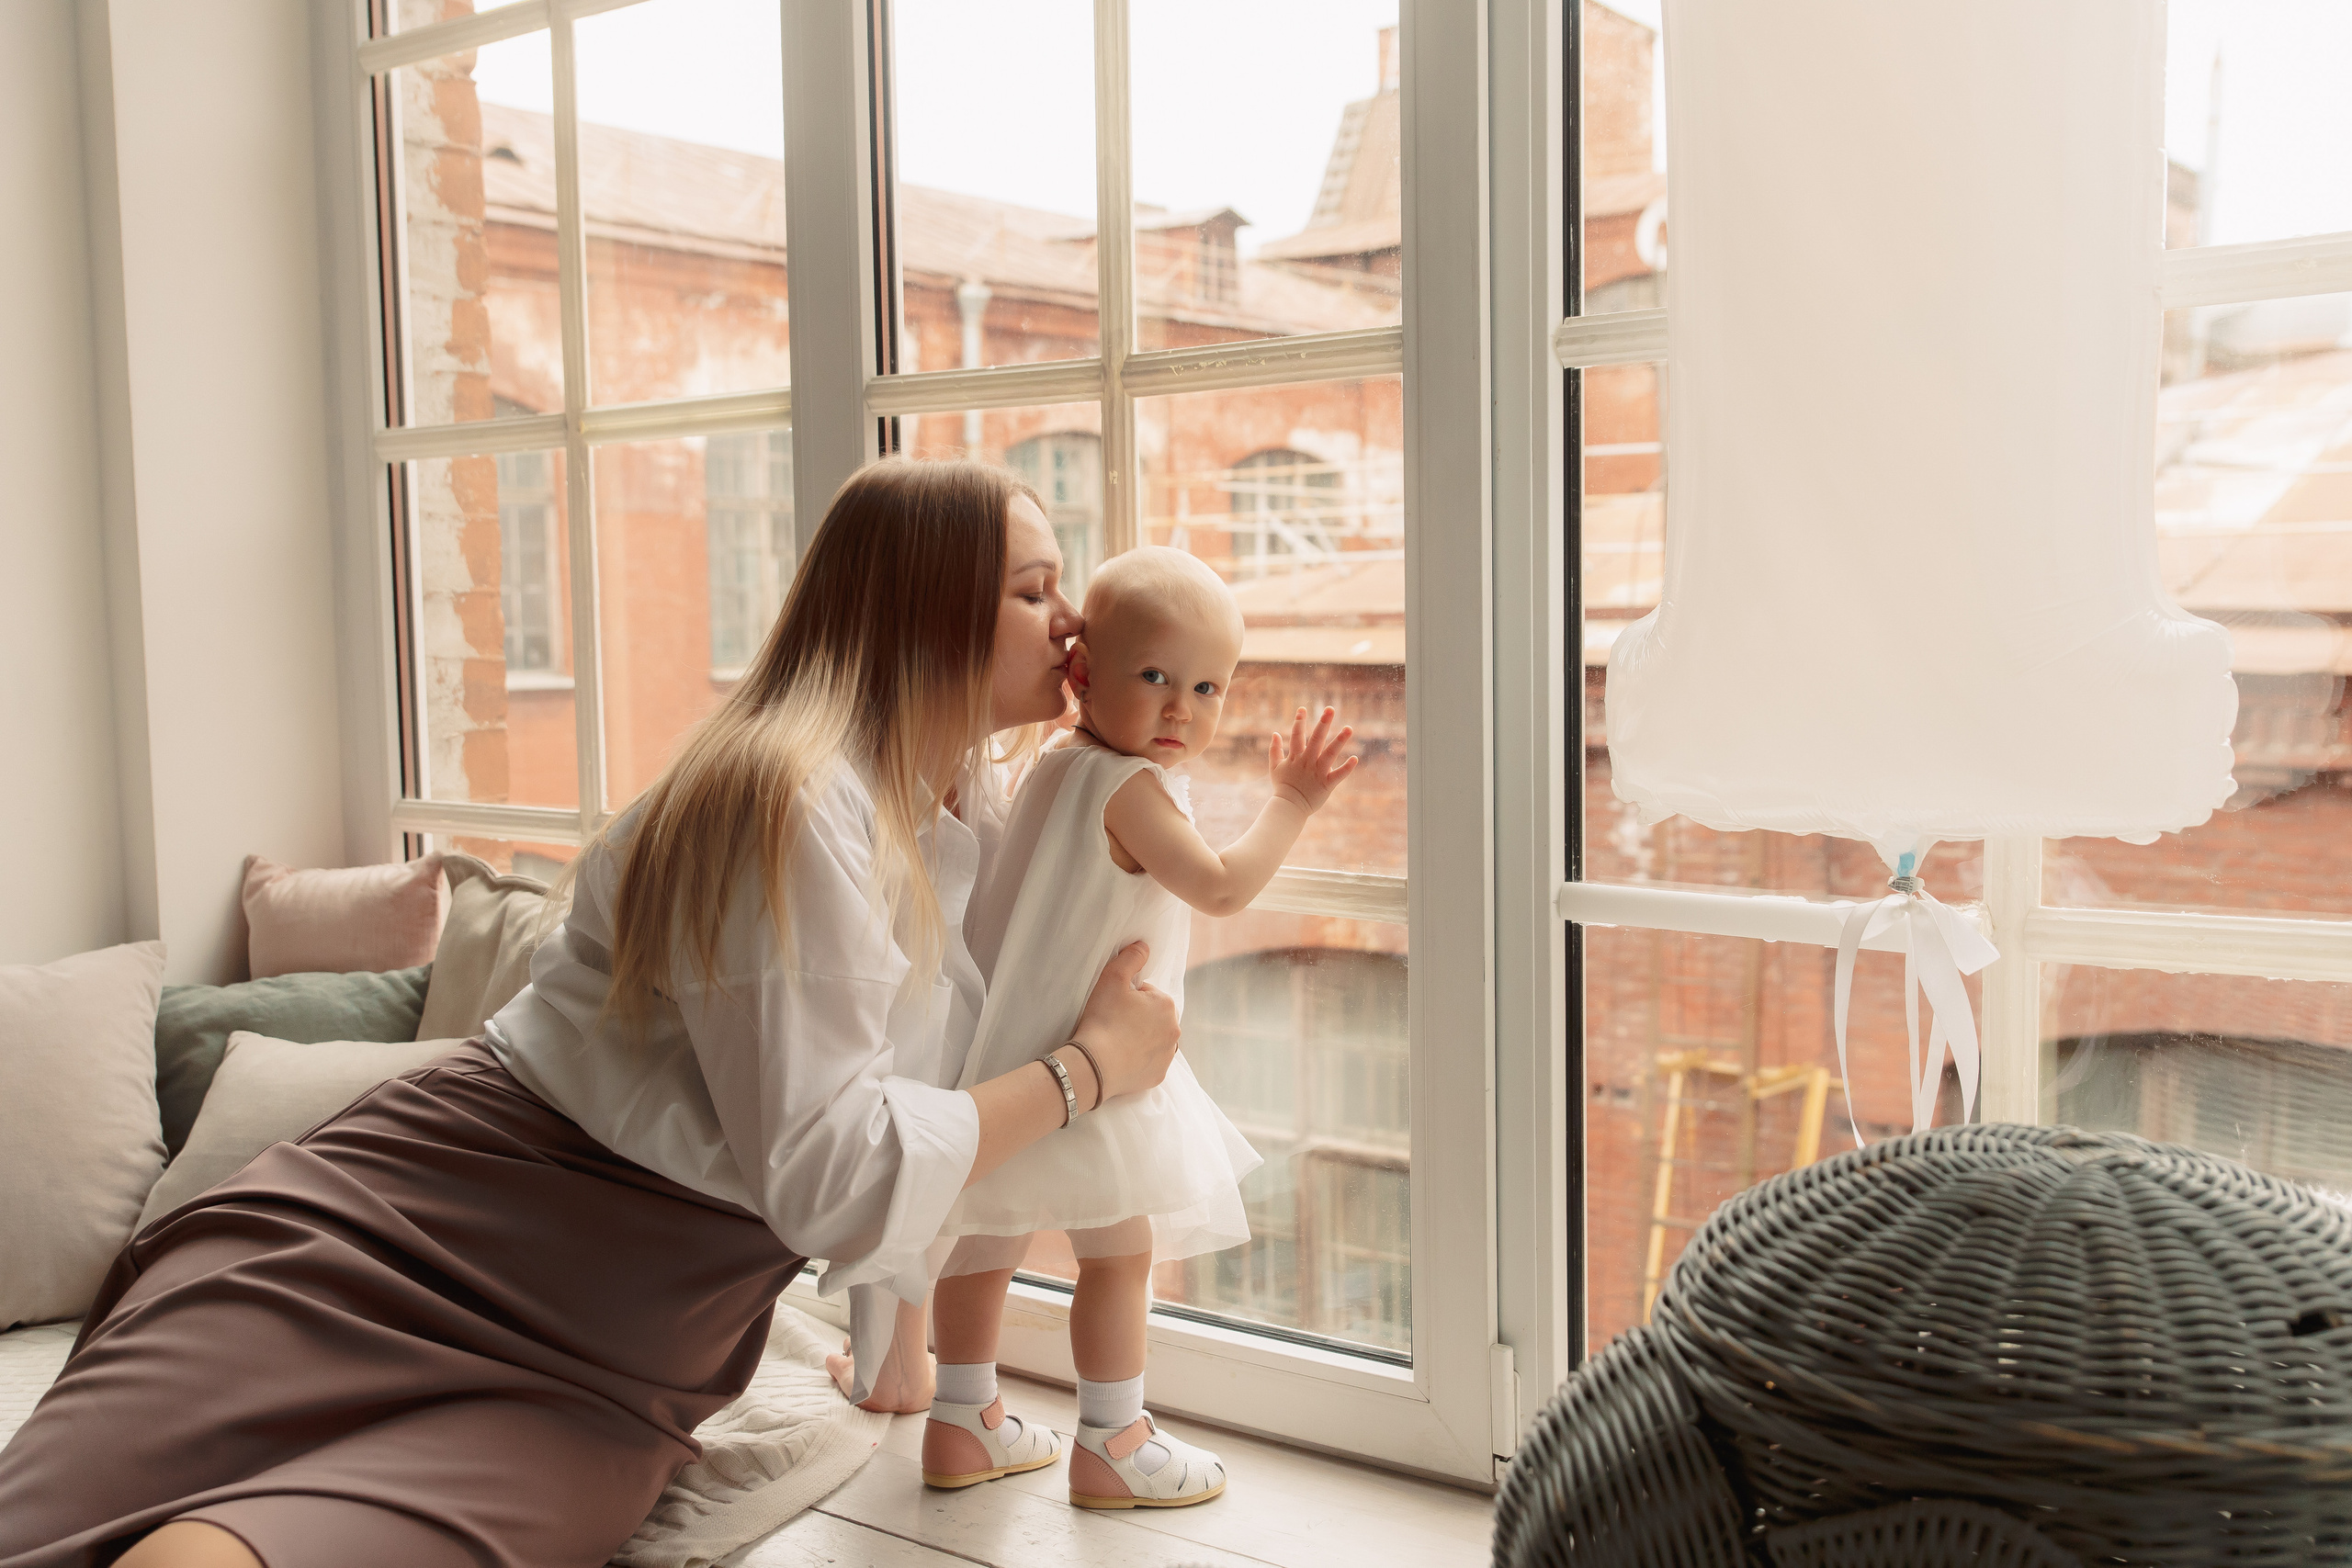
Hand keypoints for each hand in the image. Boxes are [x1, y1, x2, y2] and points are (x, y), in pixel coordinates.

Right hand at [1070, 940, 1178, 1099]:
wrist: (1094, 1064)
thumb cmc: (1103, 1019)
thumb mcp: (1112, 978)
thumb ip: (1131, 957)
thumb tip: (1144, 946)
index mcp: (1167, 1004)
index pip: (1147, 993)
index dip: (1128, 997)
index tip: (1113, 1006)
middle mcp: (1175, 1030)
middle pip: (1154, 1017)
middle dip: (1138, 1017)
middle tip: (1114, 1023)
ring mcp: (1168, 1055)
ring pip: (1155, 1039)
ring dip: (1142, 1038)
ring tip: (1118, 1041)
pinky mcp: (1158, 1075)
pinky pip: (1150, 1062)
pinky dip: (1139, 1059)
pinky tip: (1122, 1058)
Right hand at [1267, 706, 1358, 813]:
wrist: (1289, 808)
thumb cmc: (1282, 787)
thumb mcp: (1274, 767)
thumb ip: (1274, 750)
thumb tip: (1275, 733)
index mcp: (1295, 757)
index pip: (1297, 735)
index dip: (1299, 721)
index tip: (1303, 708)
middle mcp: (1307, 762)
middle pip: (1316, 739)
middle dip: (1323, 723)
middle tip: (1330, 709)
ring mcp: (1317, 772)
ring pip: (1329, 754)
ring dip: (1339, 741)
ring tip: (1349, 728)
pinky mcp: (1326, 784)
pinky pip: (1338, 775)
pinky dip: (1347, 768)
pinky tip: (1355, 759)